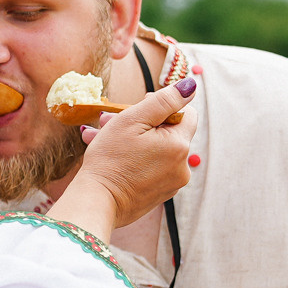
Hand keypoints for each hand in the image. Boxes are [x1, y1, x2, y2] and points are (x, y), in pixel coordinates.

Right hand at [50, 77, 198, 241]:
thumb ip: (165, 100)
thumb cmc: (111, 159)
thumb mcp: (133, 120)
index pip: (185, 113)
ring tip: (101, 138)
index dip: (162, 107)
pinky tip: (112, 157)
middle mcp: (183, 166)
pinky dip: (135, 160)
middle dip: (140, 124)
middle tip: (108, 121)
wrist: (97, 202)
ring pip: (157, 150)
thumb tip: (190, 86)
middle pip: (168, 133)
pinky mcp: (160, 194)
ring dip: (133, 140)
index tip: (138, 111)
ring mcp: (172, 183)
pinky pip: (152, 168)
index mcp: (180, 145)